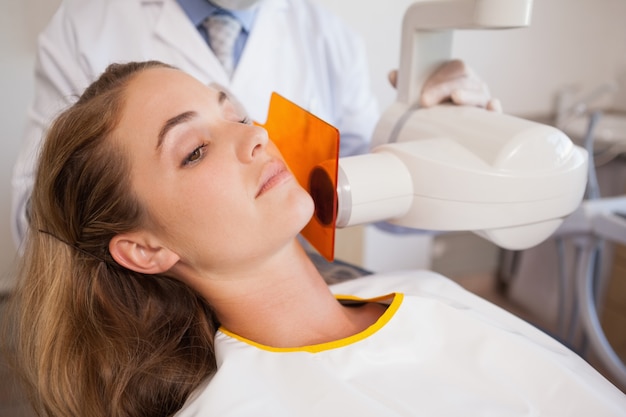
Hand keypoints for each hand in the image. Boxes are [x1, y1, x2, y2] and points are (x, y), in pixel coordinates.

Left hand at [387, 59, 501, 111]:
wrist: (447, 128)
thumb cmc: (436, 108)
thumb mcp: (420, 95)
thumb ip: (407, 85)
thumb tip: (393, 75)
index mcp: (460, 75)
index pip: (455, 69)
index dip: (440, 78)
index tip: (423, 93)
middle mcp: (474, 86)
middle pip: (466, 80)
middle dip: (445, 88)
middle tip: (426, 100)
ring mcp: (483, 101)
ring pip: (480, 94)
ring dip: (468, 95)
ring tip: (455, 97)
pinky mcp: (489, 119)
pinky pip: (496, 113)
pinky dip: (494, 109)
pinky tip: (491, 107)